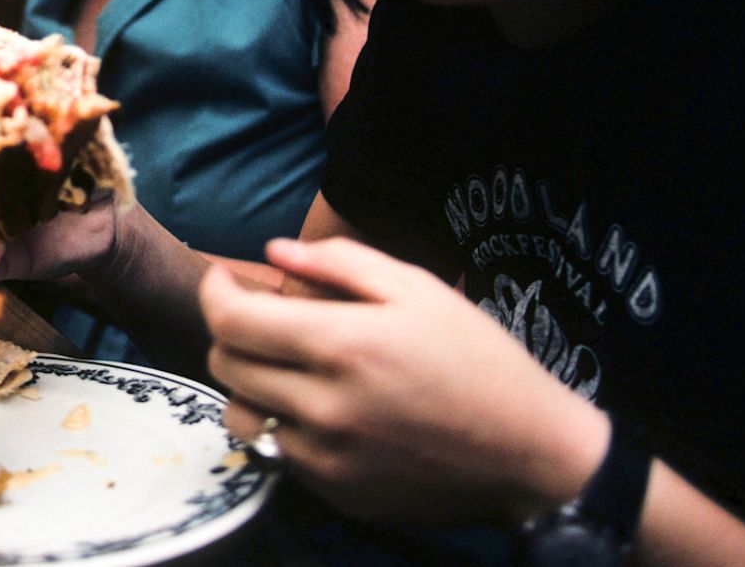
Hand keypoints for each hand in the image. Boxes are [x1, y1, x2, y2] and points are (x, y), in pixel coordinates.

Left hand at [204, 237, 607, 526]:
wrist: (530, 451)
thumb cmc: (477, 358)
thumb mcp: (418, 289)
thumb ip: (339, 262)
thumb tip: (274, 253)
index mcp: (343, 345)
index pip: (231, 321)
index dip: (214, 293)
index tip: (224, 280)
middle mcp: (326, 406)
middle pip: (225, 365)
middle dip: (230, 332)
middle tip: (260, 318)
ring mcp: (328, 456)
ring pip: (241, 413)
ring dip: (248, 383)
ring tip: (282, 365)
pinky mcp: (337, 491)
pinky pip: (279, 452)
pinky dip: (283, 423)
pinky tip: (320, 406)